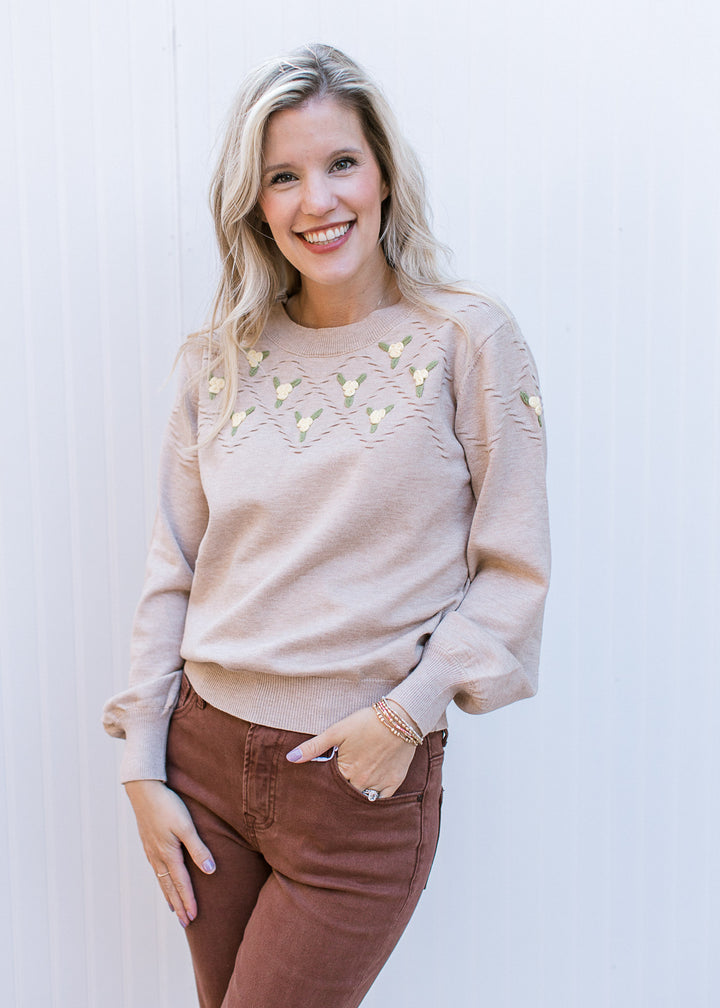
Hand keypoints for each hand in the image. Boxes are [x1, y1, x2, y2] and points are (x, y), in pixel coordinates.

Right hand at [124, 779, 215, 926]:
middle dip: (178, 905)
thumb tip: (210, 870)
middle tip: (185, 923)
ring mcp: (151, 850)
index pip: (182, 884)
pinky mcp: (148, 843)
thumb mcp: (186, 826)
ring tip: (174, 909)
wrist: (143, 790)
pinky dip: (162, 881)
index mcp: (168, 854)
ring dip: (169, 895)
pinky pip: (156, 869)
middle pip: (170, 887)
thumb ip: (198, 848)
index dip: (188, 901)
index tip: (193, 918)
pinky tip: (163, 881)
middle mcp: (158, 856)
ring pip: (162, 879)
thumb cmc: (168, 805)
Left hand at [286, 704, 417, 797]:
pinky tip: (369, 796)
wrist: (399, 718)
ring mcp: (379, 783)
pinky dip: (375, 799)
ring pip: (363, 800)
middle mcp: (362, 781)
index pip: (329, 789)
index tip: (318, 790)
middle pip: (345, 796)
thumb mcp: (337, 731)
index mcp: (345, 771)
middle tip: (332, 797)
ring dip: (355, 799)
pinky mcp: (394, 782)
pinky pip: (383, 800)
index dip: (323, 789)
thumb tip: (290, 758)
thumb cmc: (366, 722)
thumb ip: (314, 747)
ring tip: (349, 796)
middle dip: (338, 797)